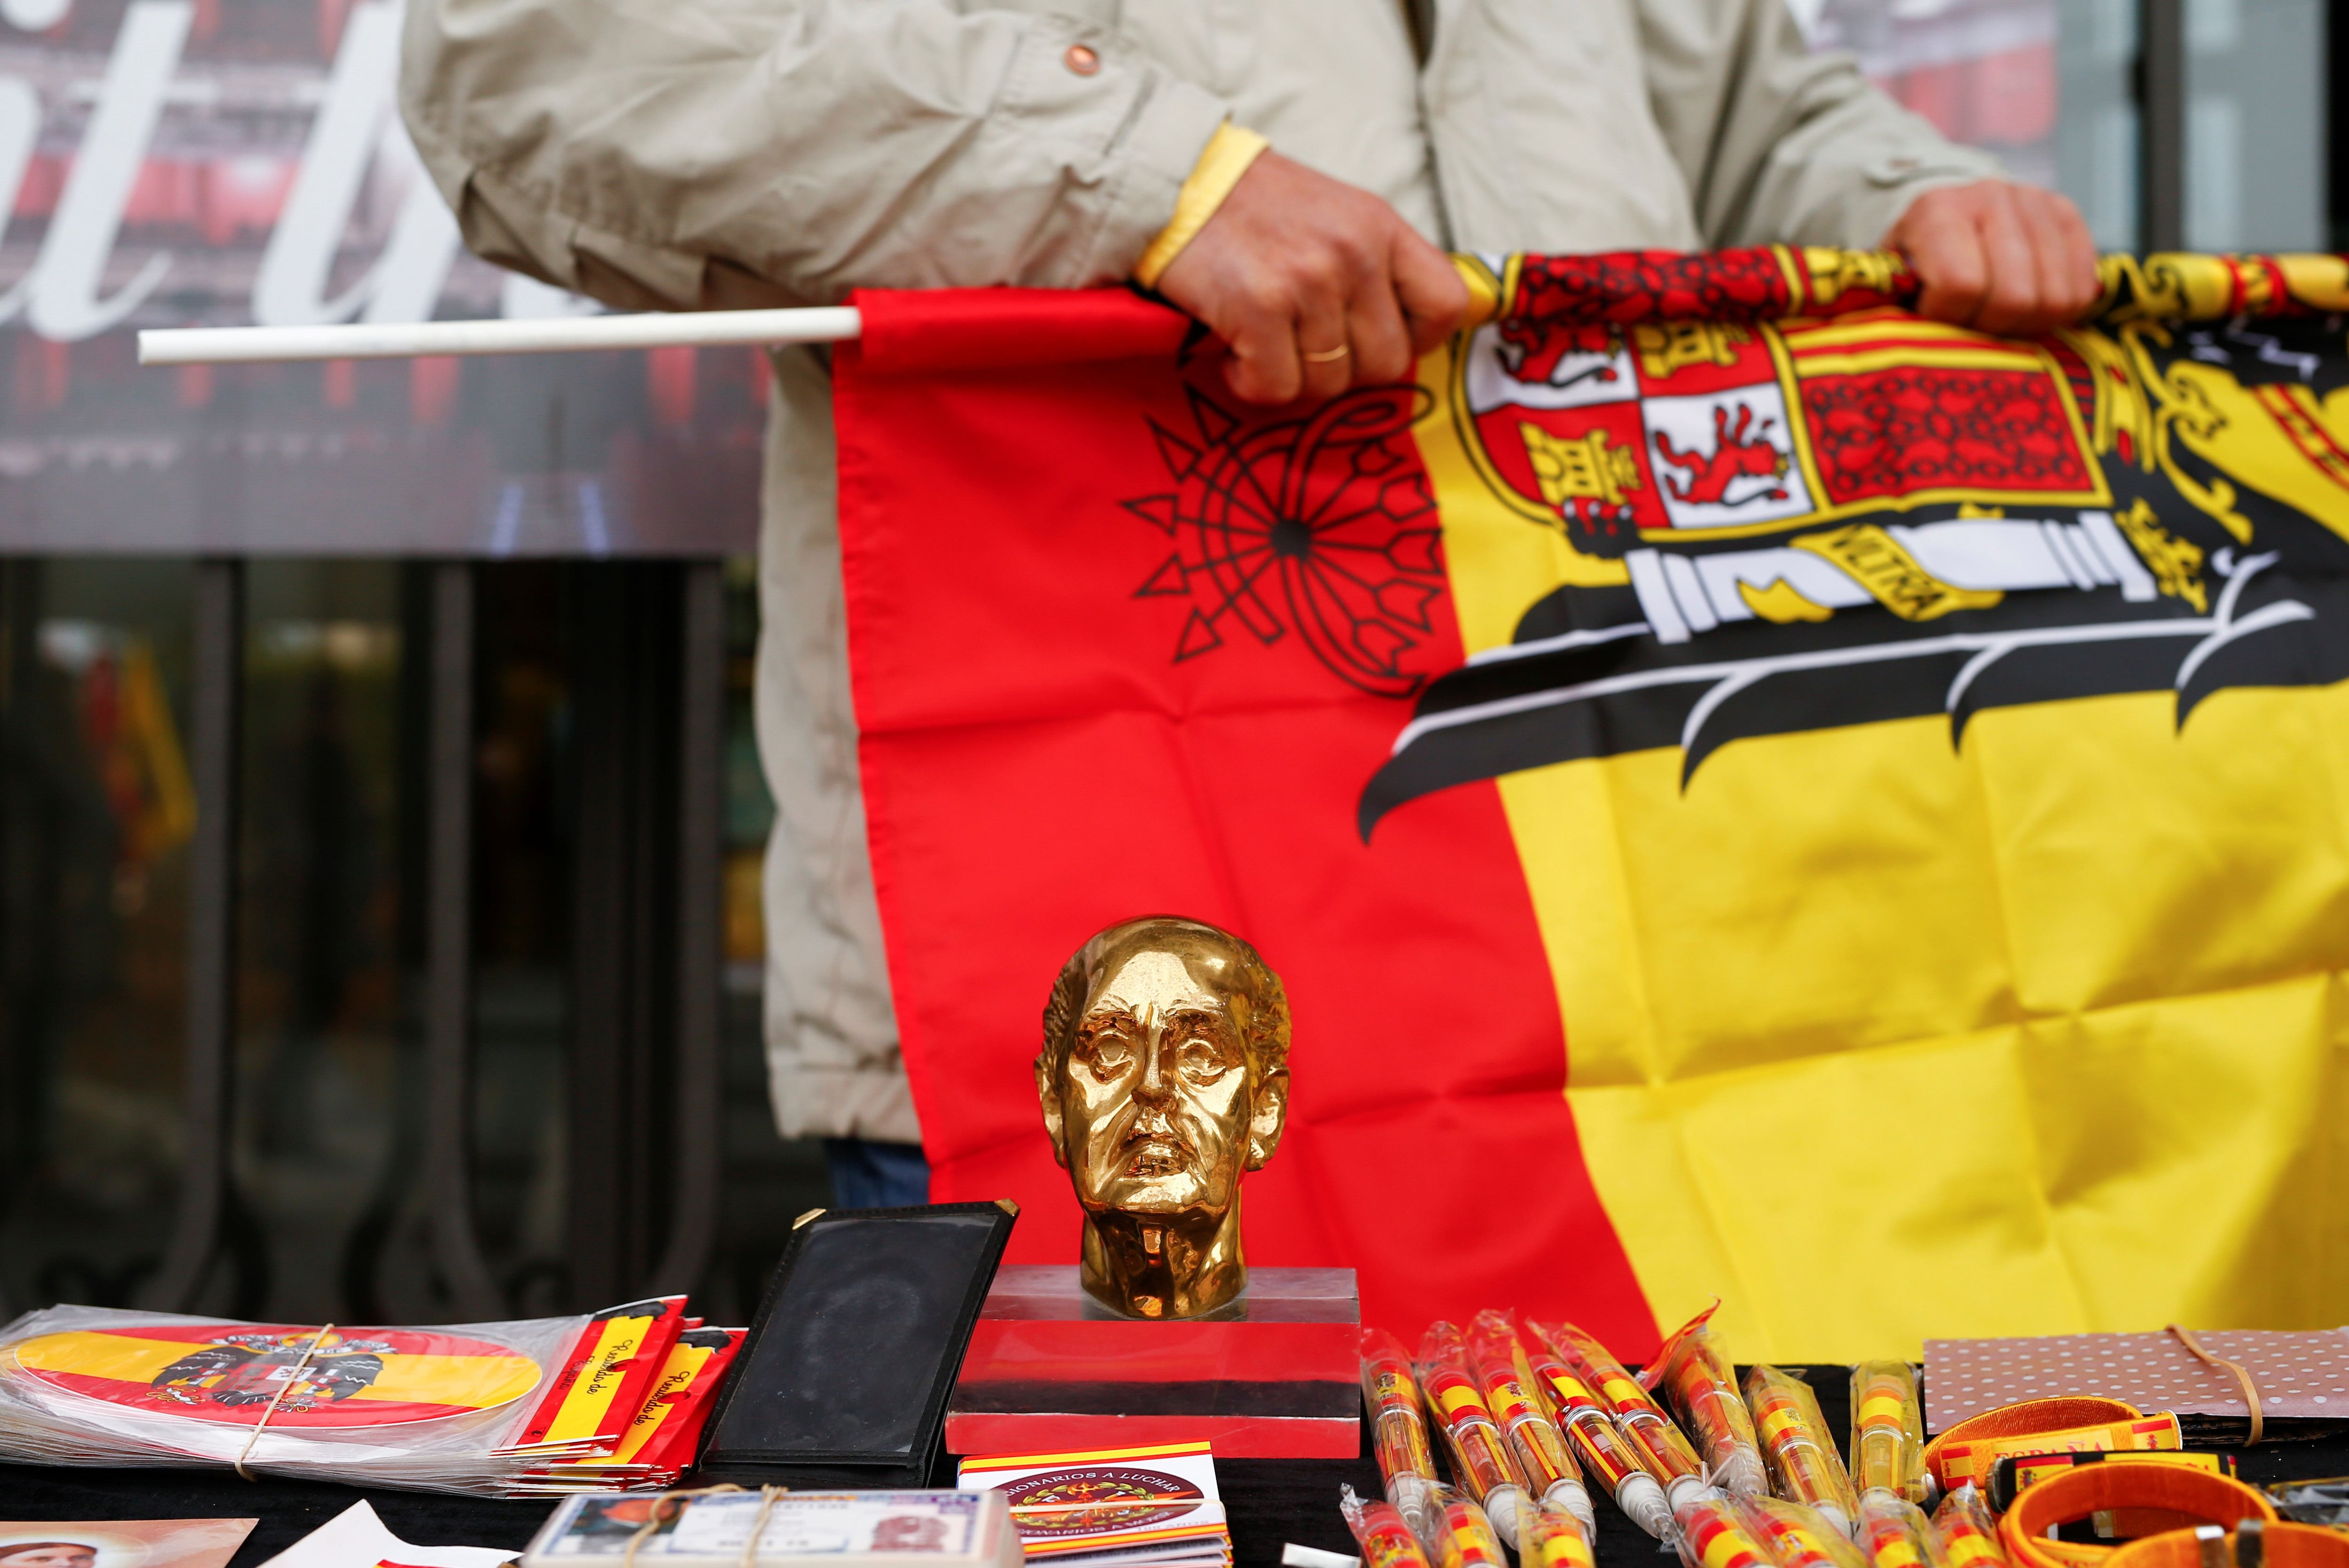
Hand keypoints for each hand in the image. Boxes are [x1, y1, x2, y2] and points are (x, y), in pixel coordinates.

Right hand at [1155, 150, 1468, 404]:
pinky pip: (1277, 387)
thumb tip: (1403, 335)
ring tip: (1262, 341)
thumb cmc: (1255, 208)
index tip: (1375, 338)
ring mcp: (1309, 281)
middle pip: (1386, 363)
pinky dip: (1251, 382)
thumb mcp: (1338, 217)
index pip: (1447, 305)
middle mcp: (1355, 253)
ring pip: (1329, 383)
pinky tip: (1234, 353)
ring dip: (1291, 376)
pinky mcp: (1259, 307)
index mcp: (1382, 228)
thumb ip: (1375, 266)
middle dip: (1344, 370)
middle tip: (1304, 346)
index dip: (1418, 340)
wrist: (1178, 179)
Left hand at [1884, 181, 2101, 336]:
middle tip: (1973, 326)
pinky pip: (2082, 288)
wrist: (1944, 210)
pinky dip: (2059, 312)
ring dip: (2028, 324)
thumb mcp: (1892, 281)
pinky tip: (2030, 309)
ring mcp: (2036, 201)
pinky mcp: (2068, 214)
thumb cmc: (1914, 260)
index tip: (1935, 319)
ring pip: (2055, 297)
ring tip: (2000, 320)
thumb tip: (1921, 346)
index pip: (1961, 285)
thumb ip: (1899, 306)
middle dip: (1993, 327)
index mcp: (1937, 211)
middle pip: (2015, 297)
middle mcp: (1991, 196)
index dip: (1950, 318)